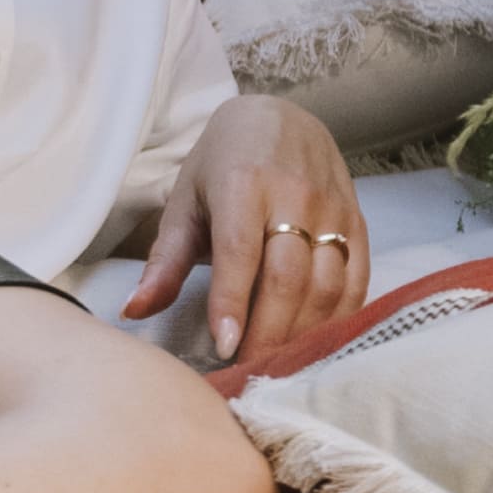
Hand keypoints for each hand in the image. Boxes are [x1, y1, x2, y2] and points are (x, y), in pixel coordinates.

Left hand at [124, 94, 371, 367]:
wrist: (281, 118)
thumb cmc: (223, 165)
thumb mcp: (185, 201)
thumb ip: (164, 261)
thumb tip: (133, 311)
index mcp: (243, 184)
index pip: (240, 253)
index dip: (233, 304)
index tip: (224, 349)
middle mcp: (295, 196)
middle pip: (288, 278)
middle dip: (268, 334)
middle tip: (247, 373)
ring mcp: (333, 210)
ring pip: (326, 286)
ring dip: (303, 334)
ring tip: (275, 365)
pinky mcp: (358, 223)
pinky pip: (355, 281)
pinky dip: (337, 320)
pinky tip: (312, 344)